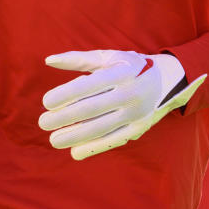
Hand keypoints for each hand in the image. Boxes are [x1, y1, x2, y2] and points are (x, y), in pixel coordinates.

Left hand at [39, 50, 205, 159]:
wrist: (165, 81)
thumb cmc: (128, 67)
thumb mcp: (108, 57)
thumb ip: (78, 59)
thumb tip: (49, 60)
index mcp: (121, 72)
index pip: (88, 85)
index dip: (65, 94)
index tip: (46, 102)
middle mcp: (130, 93)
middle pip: (91, 109)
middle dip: (64, 118)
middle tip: (43, 122)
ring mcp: (136, 113)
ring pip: (100, 128)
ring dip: (74, 136)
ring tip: (53, 140)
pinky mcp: (138, 128)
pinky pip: (113, 141)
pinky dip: (93, 148)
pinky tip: (74, 151)